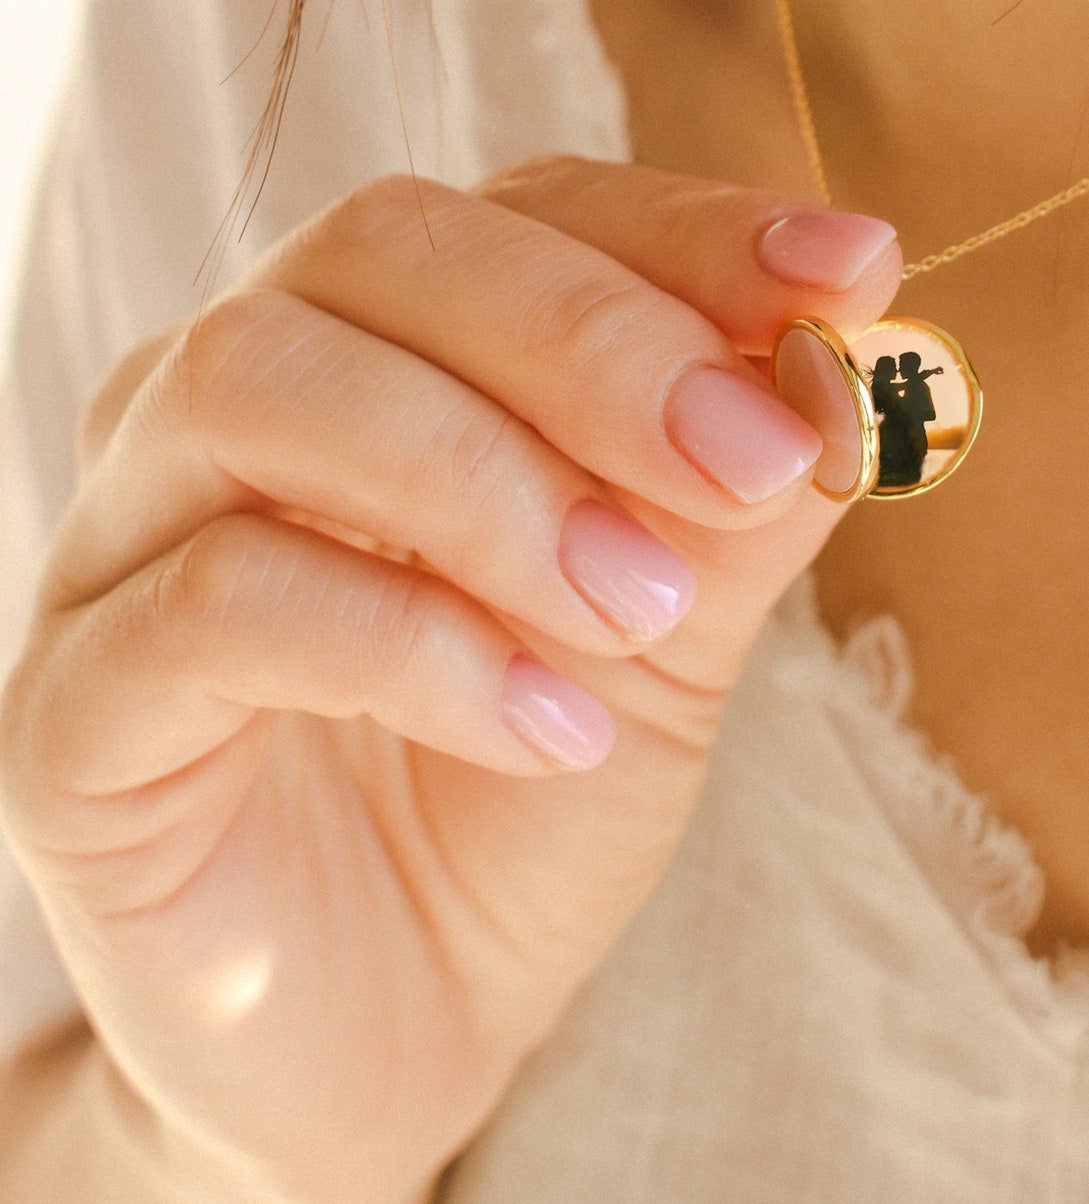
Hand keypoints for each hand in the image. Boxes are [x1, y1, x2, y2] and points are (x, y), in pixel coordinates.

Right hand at [0, 156, 899, 1202]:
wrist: (401, 1023)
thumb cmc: (531, 793)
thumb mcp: (679, 626)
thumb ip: (742, 490)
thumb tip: (865, 342)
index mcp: (387, 349)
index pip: (522, 210)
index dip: (689, 228)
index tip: (846, 273)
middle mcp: (235, 398)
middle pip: (380, 246)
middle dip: (595, 342)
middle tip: (750, 460)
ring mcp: (128, 536)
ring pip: (264, 383)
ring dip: (491, 484)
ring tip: (638, 613)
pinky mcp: (73, 706)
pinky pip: (216, 602)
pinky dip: (414, 644)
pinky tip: (545, 726)